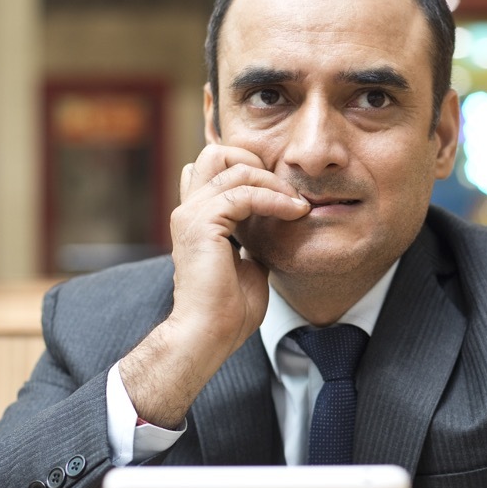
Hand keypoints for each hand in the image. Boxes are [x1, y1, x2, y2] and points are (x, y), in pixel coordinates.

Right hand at [120, 144, 308, 425]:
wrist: (210, 334)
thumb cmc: (229, 310)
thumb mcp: (249, 264)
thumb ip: (254, 239)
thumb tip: (273, 227)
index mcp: (197, 217)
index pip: (216, 169)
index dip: (249, 170)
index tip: (284, 194)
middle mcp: (189, 209)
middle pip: (217, 153)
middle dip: (255, 162)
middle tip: (286, 190)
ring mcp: (191, 214)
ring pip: (232, 166)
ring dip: (272, 182)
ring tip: (297, 204)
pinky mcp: (202, 223)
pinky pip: (244, 193)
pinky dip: (274, 198)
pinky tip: (294, 212)